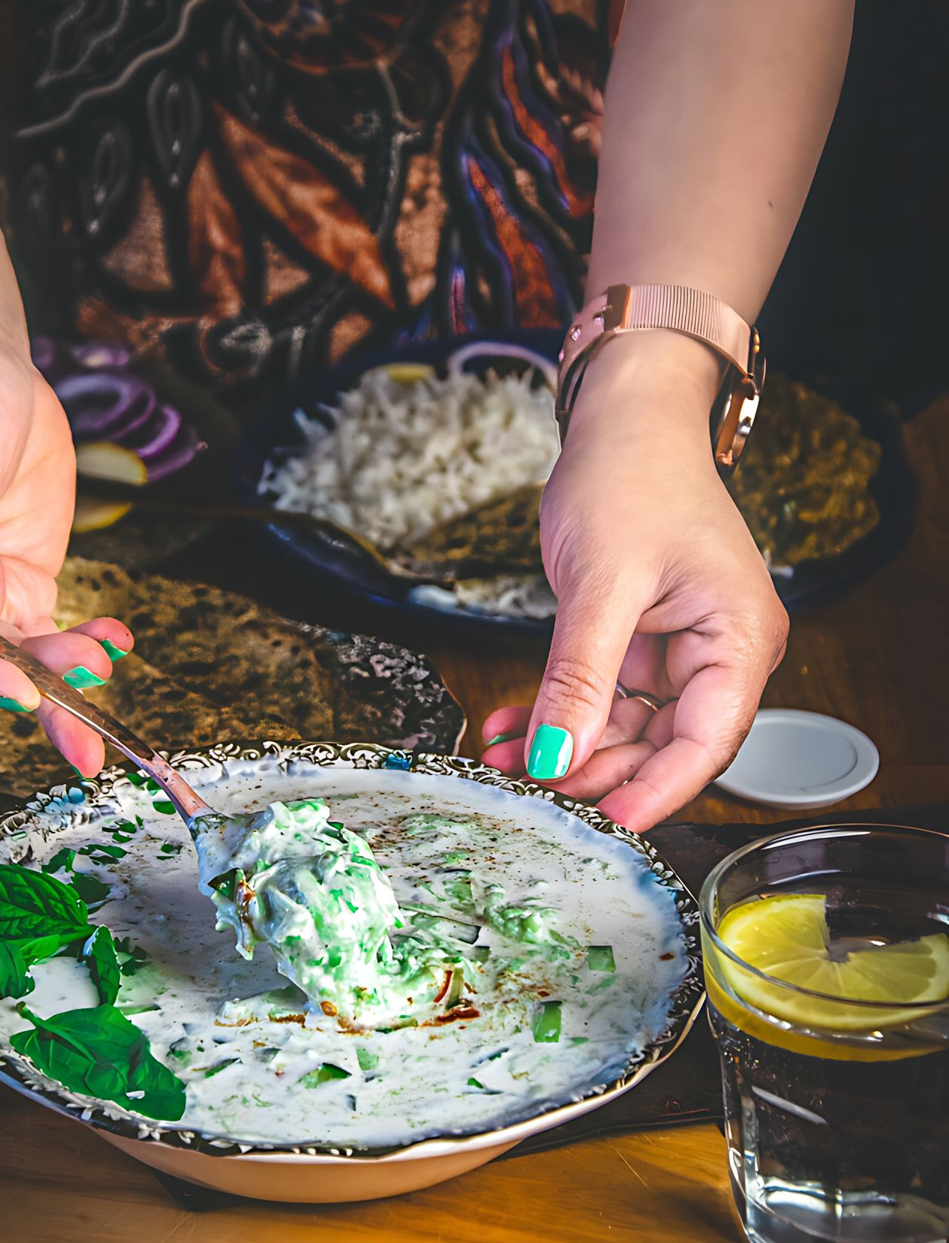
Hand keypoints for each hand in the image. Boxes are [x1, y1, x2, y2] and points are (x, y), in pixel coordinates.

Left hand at [482, 347, 787, 829]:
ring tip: (503, 760)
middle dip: (593, 772)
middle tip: (530, 790)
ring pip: (624, 731)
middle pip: (662, 747)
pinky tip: (510, 729)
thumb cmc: (634, 475)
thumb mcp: (602, 582)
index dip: (654, 791)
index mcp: (739, 640)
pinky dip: (555, 715)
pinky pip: (599, 699)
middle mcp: (719, 655)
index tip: (602, 825)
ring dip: (564, 748)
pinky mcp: (638, 645)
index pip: (706, 743)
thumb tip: (555, 756)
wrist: (624, 417)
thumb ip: (580, 677)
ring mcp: (677, 653)